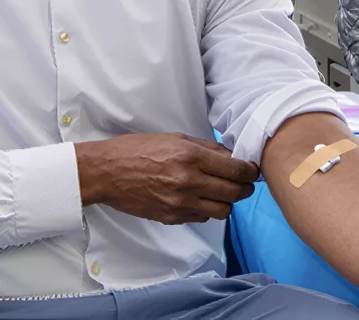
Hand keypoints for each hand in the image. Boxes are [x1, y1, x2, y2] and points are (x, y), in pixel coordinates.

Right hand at [75, 133, 258, 224]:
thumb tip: (232, 155)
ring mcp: (180, 203)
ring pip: (223, 211)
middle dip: (245, 188)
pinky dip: (207, 210)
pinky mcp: (172, 218)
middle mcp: (188, 181)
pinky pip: (203, 218)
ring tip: (221, 192)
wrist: (107, 172)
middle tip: (243, 184)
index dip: (250, 171)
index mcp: (190, 156)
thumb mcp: (175, 139)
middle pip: (235, 192)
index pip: (236, 169)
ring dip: (227, 202)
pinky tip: (199, 199)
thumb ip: (206, 148)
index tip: (251, 170)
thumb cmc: (138, 150)